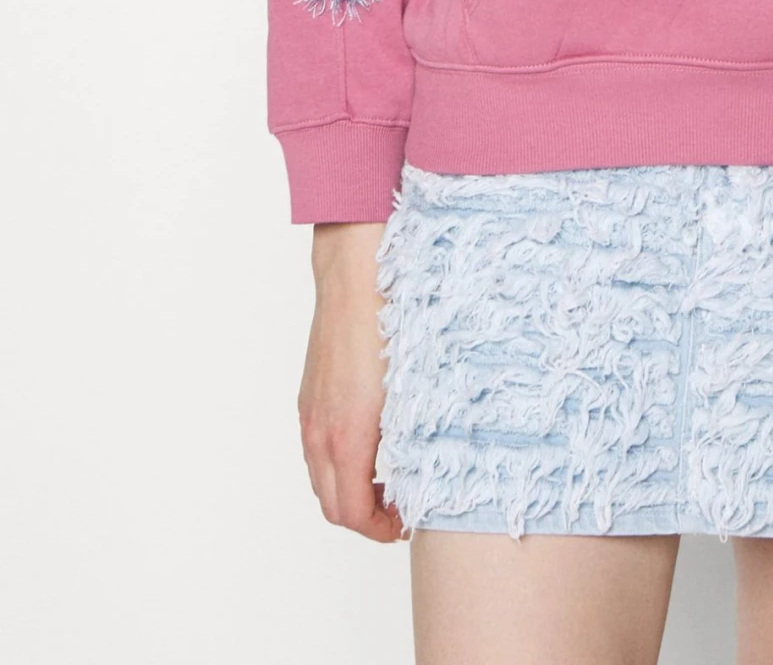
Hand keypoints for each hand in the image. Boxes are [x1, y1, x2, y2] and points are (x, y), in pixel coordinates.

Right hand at [297, 222, 403, 542]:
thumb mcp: (413, 387)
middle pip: (331, 505)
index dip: (379, 531)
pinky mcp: (309, 396)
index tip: (406, 525)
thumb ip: (413, 437)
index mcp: (347, 435)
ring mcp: (310, 414)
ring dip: (350, 491)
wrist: (355, 273)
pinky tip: (369, 445)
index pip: (351, 513)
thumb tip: (429, 469)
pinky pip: (316, 449)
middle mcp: (320, 431)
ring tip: (388, 480)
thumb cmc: (390, 321)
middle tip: (401, 510)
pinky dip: (338, 464)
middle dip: (365, 518)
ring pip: (321, 478)